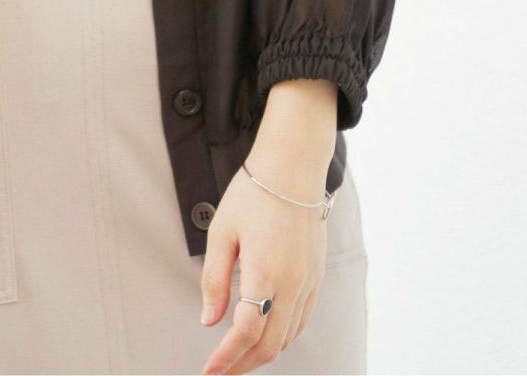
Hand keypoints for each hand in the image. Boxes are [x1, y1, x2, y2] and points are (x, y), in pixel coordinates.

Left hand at [198, 144, 330, 374]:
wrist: (292, 171)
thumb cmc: (254, 195)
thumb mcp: (222, 232)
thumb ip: (215, 279)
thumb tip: (209, 320)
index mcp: (266, 273)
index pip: (246, 332)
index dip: (226, 357)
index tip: (209, 370)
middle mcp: (293, 284)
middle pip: (271, 345)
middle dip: (244, 364)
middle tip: (221, 371)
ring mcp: (309, 283)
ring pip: (289, 337)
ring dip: (263, 354)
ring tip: (238, 357)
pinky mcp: (317, 278)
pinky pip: (302, 321)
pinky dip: (283, 337)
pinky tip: (266, 336)